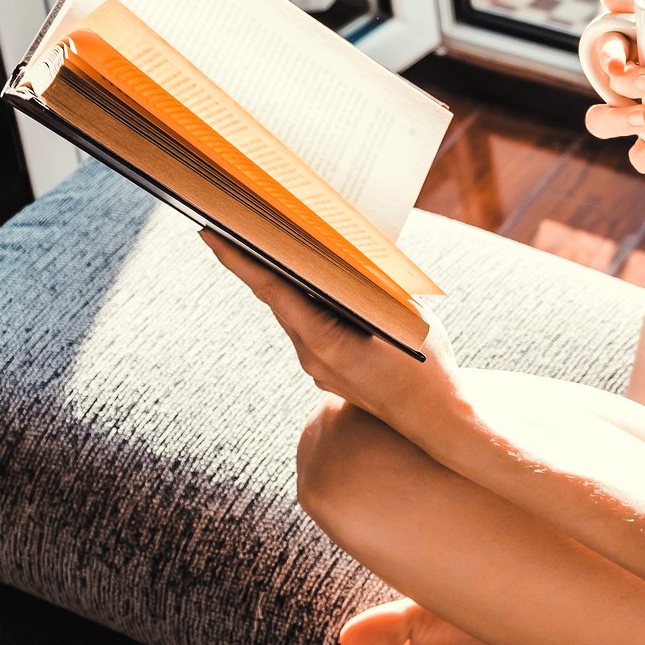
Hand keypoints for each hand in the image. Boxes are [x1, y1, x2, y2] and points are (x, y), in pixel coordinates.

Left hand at [199, 228, 459, 439]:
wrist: (435, 420)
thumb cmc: (426, 366)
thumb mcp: (403, 313)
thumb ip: (373, 284)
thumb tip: (351, 253)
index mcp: (324, 342)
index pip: (271, 290)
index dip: (239, 260)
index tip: (210, 232)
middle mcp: (311, 356)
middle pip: (277, 299)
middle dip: (257, 263)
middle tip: (237, 224)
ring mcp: (317, 367)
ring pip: (294, 314)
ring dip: (287, 283)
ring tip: (278, 247)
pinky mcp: (328, 372)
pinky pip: (310, 329)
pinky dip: (309, 304)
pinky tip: (318, 284)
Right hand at [583, 0, 644, 174]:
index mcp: (643, 48)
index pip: (611, 46)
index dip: (609, 54)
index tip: (619, 62)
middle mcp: (635, 81)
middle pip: (612, 83)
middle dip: (625, 83)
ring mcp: (643, 114)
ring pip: (604, 121)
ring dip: (617, 120)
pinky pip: (637, 156)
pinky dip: (642, 158)